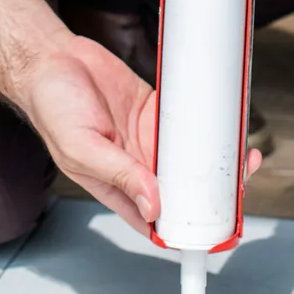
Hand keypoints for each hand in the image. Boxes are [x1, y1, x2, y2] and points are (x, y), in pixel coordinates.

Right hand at [18, 35, 261, 234]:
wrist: (52, 59)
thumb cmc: (52, 107)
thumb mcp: (80, 147)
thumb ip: (119, 175)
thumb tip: (153, 205)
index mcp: (116, 186)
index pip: (155, 221)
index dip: (183, 231)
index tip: (211, 233)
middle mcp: (136, 166)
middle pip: (182, 190)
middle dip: (211, 192)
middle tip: (237, 186)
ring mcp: (148, 139)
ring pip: (190, 158)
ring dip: (215, 159)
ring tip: (242, 157)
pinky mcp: (156, 110)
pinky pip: (188, 122)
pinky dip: (206, 124)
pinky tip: (222, 125)